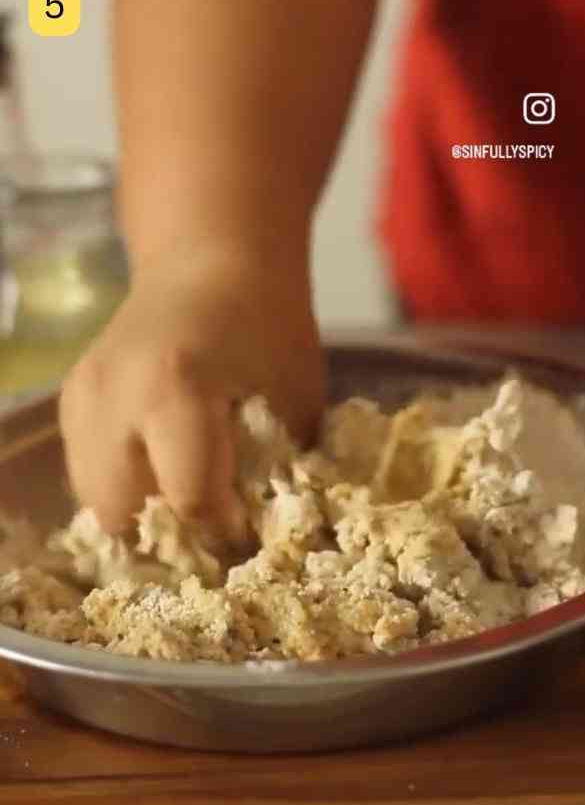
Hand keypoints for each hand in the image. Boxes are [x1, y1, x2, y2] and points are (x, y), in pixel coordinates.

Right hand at [60, 241, 323, 535]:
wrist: (212, 263)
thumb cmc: (268, 330)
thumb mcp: (294, 404)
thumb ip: (276, 477)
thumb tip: (259, 541)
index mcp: (173, 388)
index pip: (189, 501)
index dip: (225, 527)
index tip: (249, 523)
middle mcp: (113, 394)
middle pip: (126, 512)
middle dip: (173, 531)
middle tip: (213, 519)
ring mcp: (83, 397)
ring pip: (97, 502)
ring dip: (142, 515)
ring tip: (186, 496)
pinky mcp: (70, 403)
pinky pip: (87, 476)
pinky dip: (123, 489)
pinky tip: (161, 474)